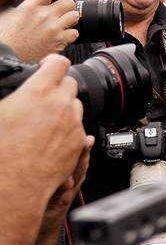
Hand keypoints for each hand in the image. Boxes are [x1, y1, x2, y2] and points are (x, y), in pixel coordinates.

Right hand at [0, 0, 79, 60]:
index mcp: (30, 5)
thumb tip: (36, 0)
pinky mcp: (58, 41)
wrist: (6, 55)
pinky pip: (75, 33)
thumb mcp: (11, 13)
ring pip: (75, 16)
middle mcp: (43, 15)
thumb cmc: (6, 36)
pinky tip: (62, 35)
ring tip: (62, 22)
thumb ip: (27, 5)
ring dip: (70, 18)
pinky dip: (71, 34)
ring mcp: (52, 28)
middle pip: (69, 2)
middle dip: (66, 6)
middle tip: (61, 11)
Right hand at [0, 54, 86, 197]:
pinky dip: (67, 128)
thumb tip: (10, 97)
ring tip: (43, 120)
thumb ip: (7, 99)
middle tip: (42, 96)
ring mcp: (73, 123)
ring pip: (75, 105)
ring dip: (63, 107)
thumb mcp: (0, 112)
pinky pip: (77, 127)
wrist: (14, 183)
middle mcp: (61, 104)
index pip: (58, 62)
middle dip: (57, 86)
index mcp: (38, 92)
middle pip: (69, 83)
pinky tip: (49, 137)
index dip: (52, 62)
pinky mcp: (78, 141)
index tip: (47, 65)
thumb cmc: (2, 151)